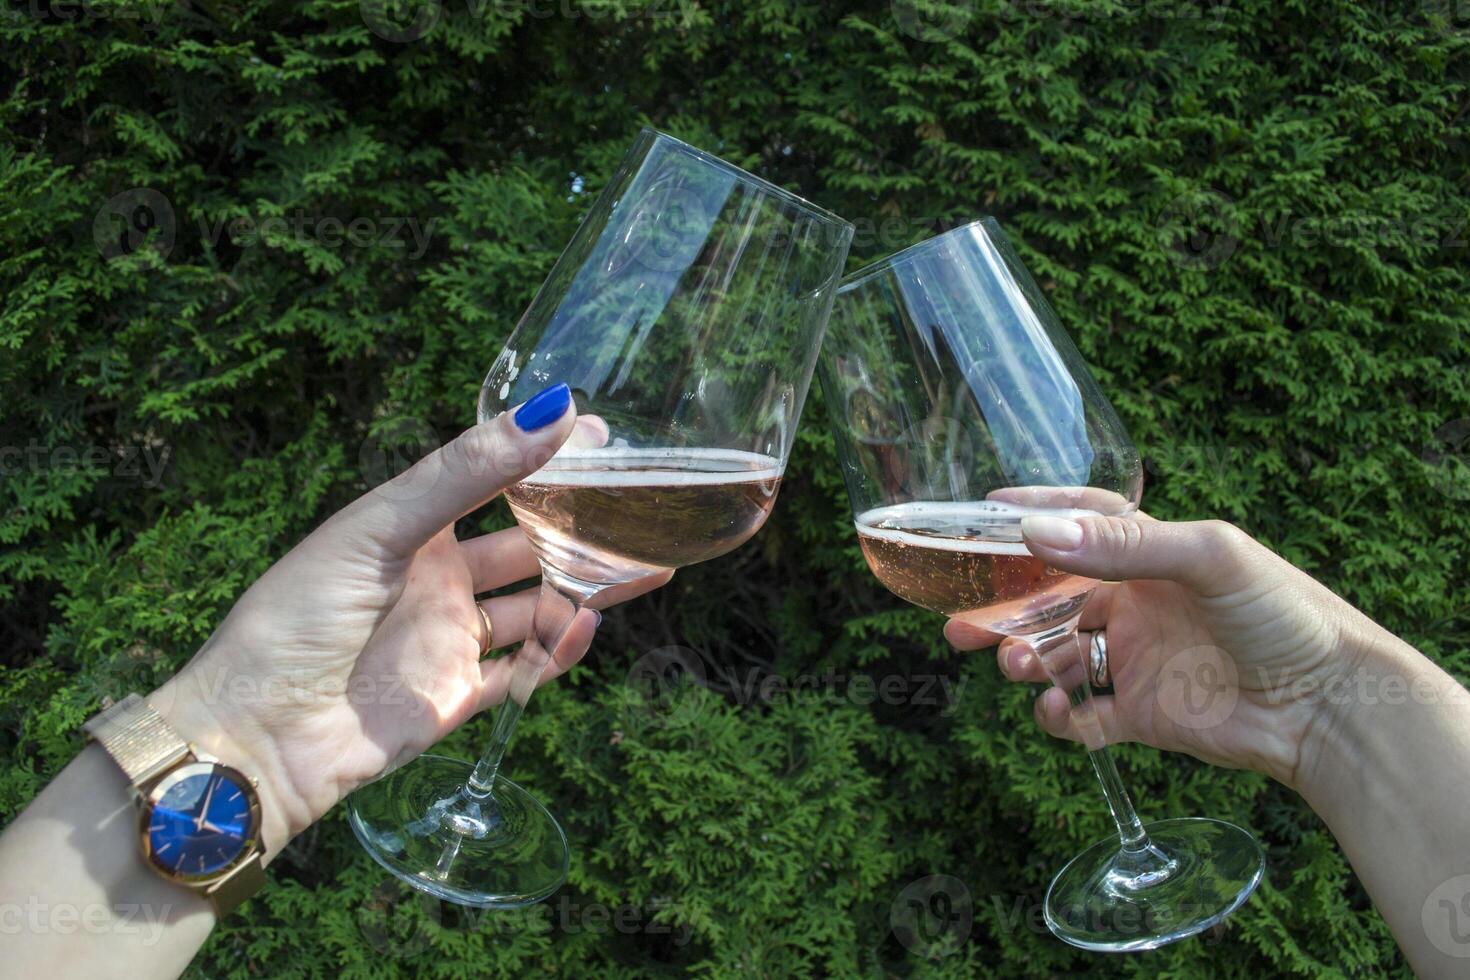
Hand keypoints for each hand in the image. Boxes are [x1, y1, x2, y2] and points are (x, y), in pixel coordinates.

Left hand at [149, 389, 669, 857]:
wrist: (257, 735)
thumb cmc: (298, 616)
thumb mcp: (379, 529)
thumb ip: (466, 473)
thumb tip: (554, 409)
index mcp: (411, 530)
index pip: (492, 484)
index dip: (545, 463)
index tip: (605, 440)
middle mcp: (436, 581)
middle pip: (527, 549)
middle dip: (582, 533)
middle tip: (645, 513)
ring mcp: (448, 641)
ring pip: (536, 610)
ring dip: (585, 592)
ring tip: (645, 570)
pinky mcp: (456, 699)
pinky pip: (523, 673)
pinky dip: (558, 654)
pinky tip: (585, 629)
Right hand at [944, 512, 1400, 790]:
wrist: (1330, 707)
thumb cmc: (1284, 614)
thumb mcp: (1210, 558)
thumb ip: (1124, 545)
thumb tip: (1037, 532)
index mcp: (1155, 557)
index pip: (1085, 522)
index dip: (1038, 513)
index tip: (983, 512)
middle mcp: (1139, 605)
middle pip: (1051, 599)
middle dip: (1002, 609)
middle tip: (958, 622)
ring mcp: (1139, 661)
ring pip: (1058, 656)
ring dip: (1025, 660)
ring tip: (1014, 666)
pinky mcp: (1145, 715)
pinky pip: (1084, 716)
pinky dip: (1059, 716)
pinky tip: (1056, 710)